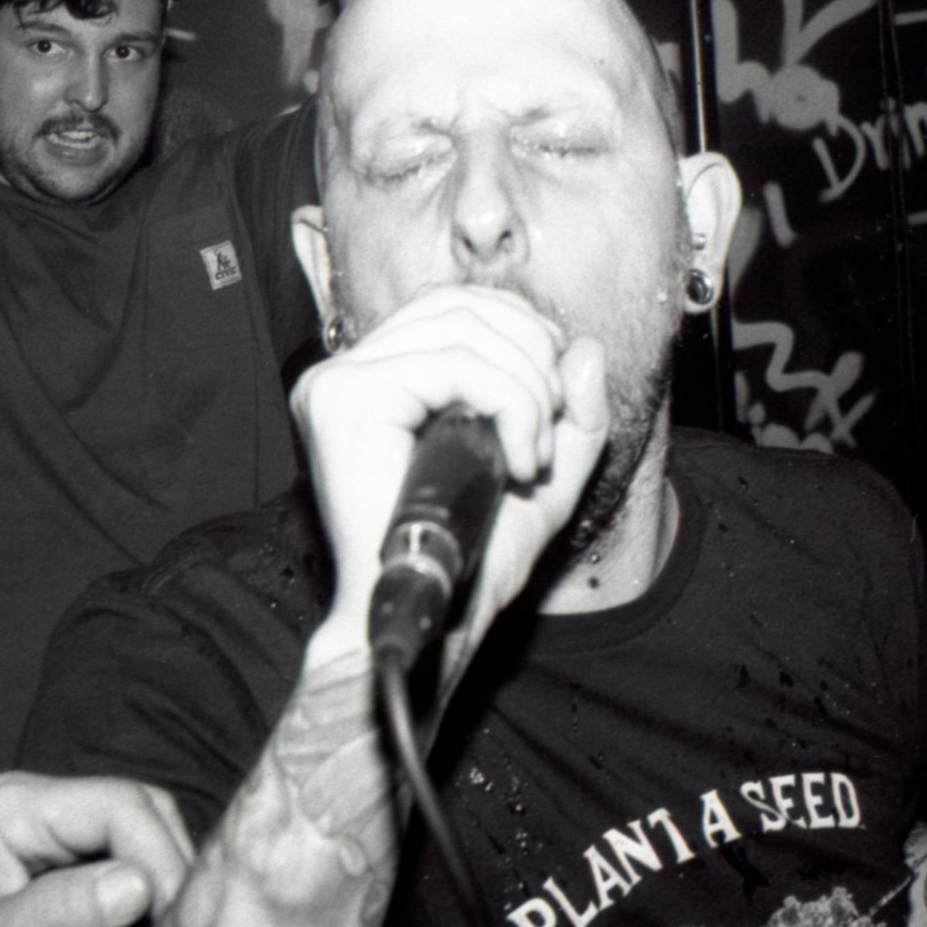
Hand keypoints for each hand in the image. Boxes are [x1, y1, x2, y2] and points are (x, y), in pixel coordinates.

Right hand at [290, 284, 610, 661]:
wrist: (431, 621)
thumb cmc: (474, 562)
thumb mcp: (544, 480)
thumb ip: (573, 416)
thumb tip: (587, 346)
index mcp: (380, 379)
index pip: (456, 305)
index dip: (523, 333)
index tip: (556, 401)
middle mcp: (349, 371)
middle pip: (462, 306)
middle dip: (533, 360)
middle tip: (547, 436)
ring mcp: (338, 382)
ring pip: (464, 330)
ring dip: (527, 390)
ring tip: (532, 457)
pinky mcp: (344, 399)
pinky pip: (454, 364)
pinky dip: (509, 405)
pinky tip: (517, 462)